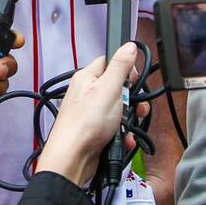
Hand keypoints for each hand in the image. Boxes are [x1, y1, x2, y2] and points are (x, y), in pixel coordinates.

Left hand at [35, 43, 138, 186]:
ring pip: (120, 110)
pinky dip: (123, 134)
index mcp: (88, 78)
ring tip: (127, 127)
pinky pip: (116, 127)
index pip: (111, 62)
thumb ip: (120, 66)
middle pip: (119, 88)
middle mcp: (88, 93)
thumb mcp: (109, 89)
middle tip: (132, 108)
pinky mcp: (97, 130)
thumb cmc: (85, 124)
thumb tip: (128, 46)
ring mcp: (92, 113)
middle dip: (131, 100)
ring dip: (129, 120)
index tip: (133, 81)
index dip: (126, 70)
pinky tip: (122, 139)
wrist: (73, 158)